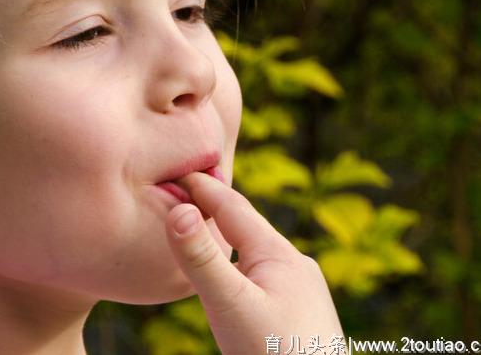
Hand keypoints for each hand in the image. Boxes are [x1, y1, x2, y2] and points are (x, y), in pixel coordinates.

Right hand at [165, 171, 344, 354]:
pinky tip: (240, 272)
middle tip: (190, 188)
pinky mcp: (301, 310)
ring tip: (210, 223)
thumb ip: (202, 259)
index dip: (206, 188)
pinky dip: (242, 261)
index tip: (181, 170)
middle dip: (218, 206)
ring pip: (258, 250)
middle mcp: (295, 264)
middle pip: (249, 225)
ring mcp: (302, 287)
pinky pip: (265, 272)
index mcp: (279, 254)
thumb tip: (178, 210)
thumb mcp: (232, 306)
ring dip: (231, 234)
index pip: (234, 207)